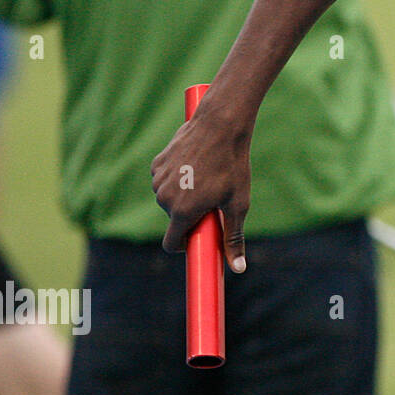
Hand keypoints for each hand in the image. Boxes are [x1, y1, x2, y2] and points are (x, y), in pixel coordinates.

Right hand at [151, 105, 250, 272]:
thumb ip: (233, 237)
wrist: (220, 126)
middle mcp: (164, 199)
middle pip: (174, 219)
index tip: (197, 240)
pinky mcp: (157, 164)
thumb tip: (237, 269)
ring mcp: (158, 180)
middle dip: (191, 214)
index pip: (170, 244)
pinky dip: (178, 177)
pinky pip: (165, 179)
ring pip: (169, 198)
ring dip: (184, 195)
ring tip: (206, 178)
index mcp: (182, 212)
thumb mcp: (237, 204)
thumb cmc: (232, 166)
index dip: (183, 245)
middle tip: (213, 198)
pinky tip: (195, 164)